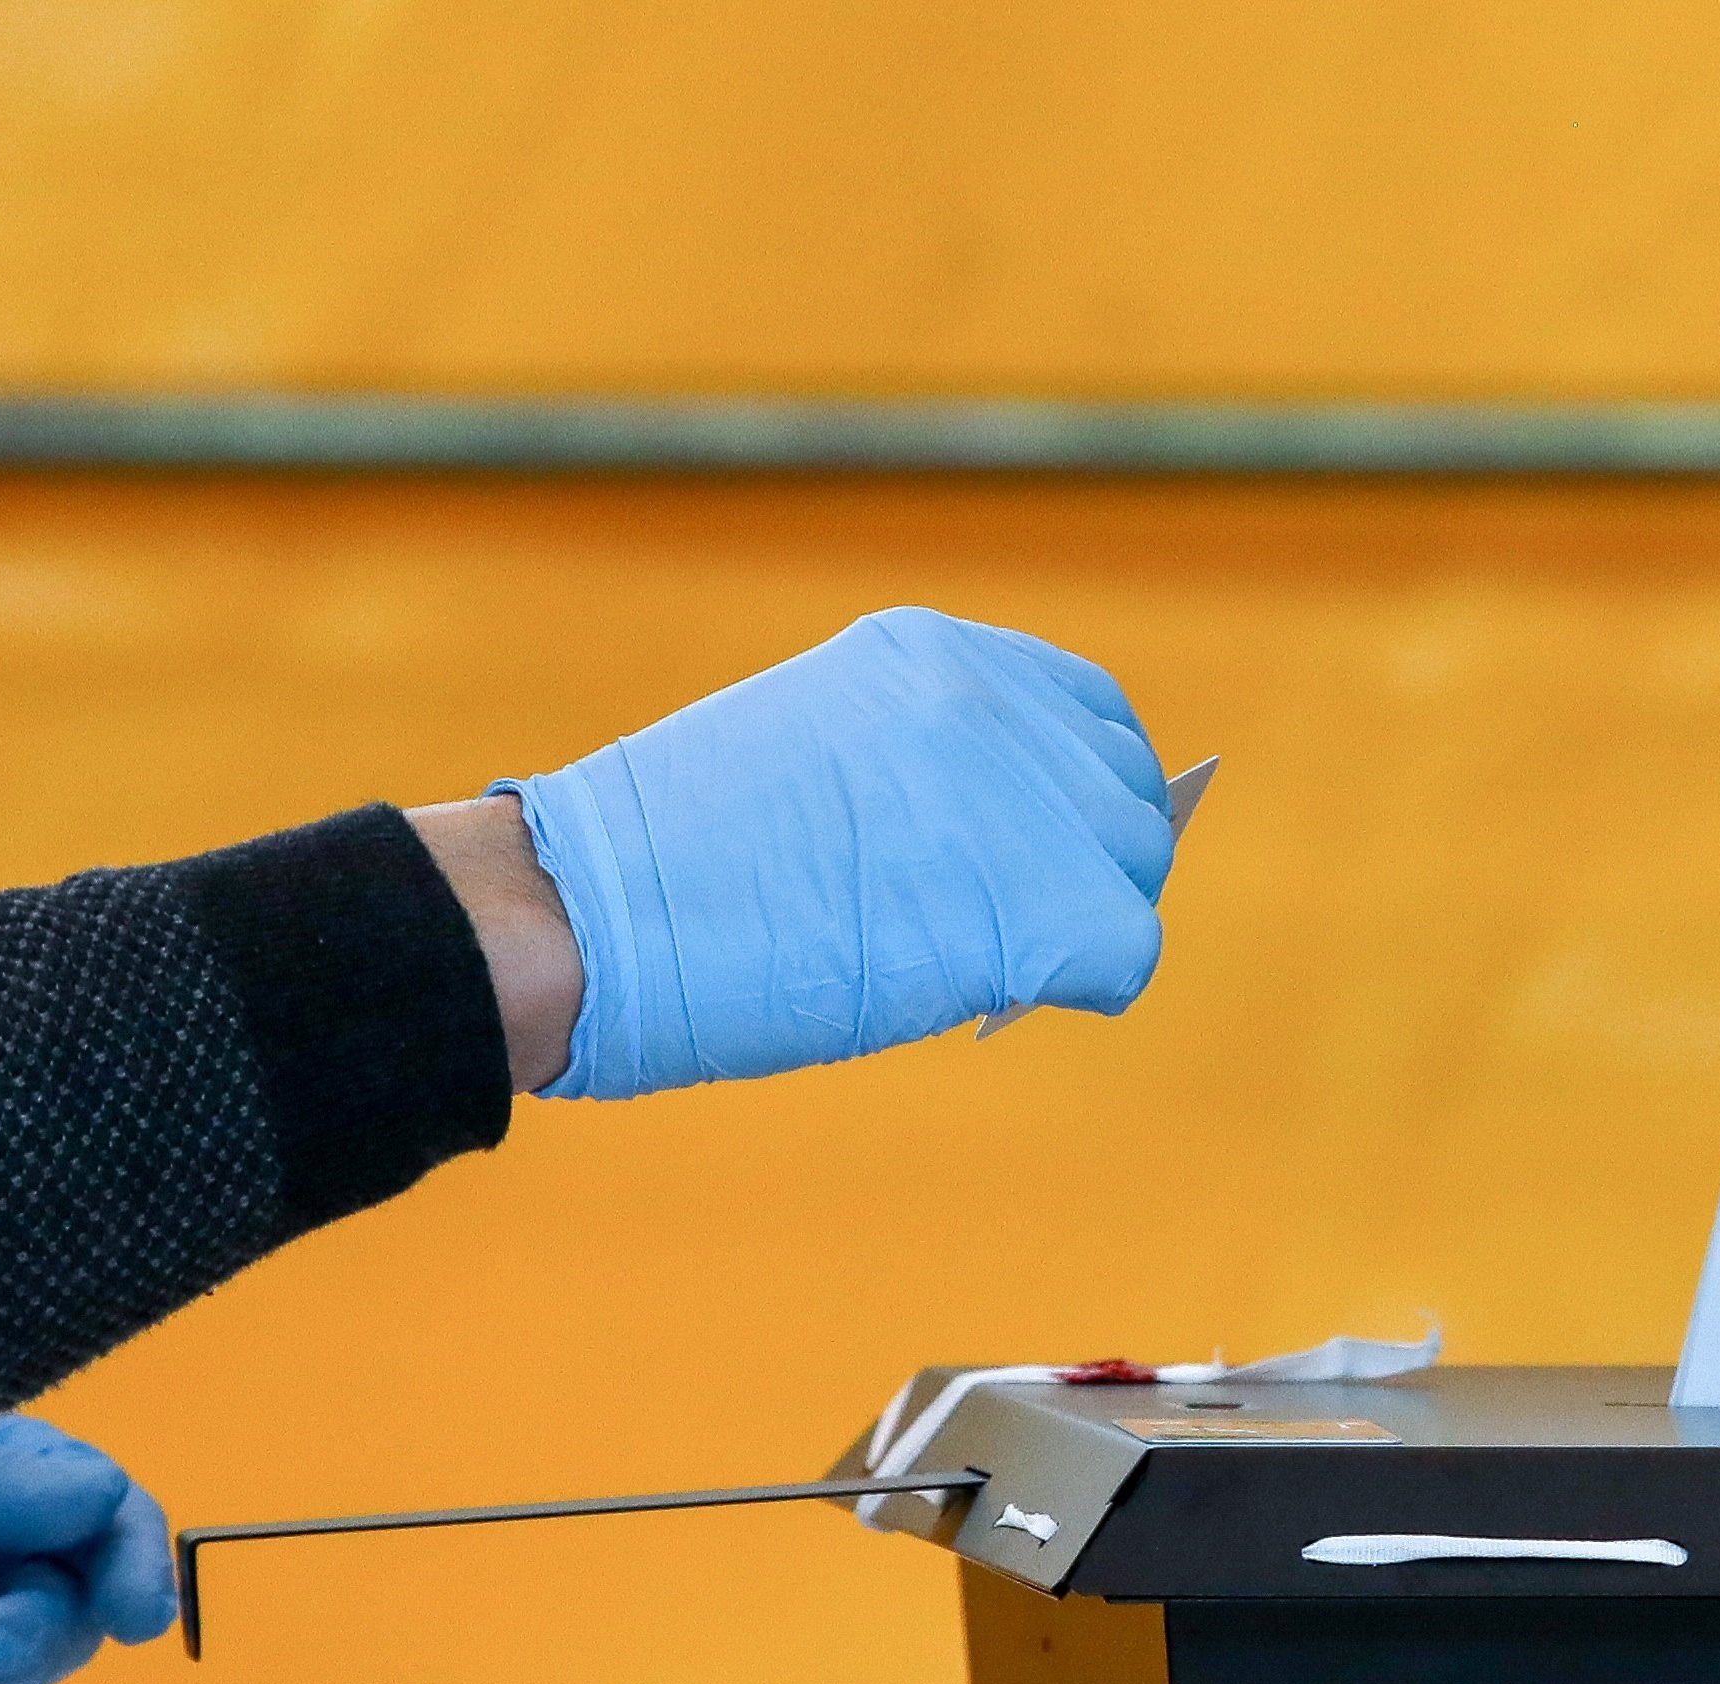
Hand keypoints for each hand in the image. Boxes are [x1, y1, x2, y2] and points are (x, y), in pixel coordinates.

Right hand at [492, 608, 1176, 1099]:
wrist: (588, 914)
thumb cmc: (673, 867)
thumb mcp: (821, 756)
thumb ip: (926, 771)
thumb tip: (1022, 850)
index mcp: (933, 651)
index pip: (1086, 714)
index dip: (1072, 799)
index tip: (1036, 854)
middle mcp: (988, 697)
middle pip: (1122, 796)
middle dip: (1089, 868)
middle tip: (1019, 930)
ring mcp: (1016, 790)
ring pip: (1131, 871)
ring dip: (1085, 924)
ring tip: (998, 962)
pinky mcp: (1036, 894)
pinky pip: (1123, 951)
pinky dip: (1085, 986)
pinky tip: (1006, 996)